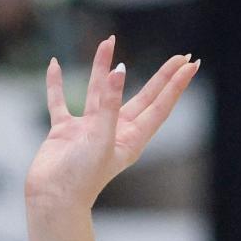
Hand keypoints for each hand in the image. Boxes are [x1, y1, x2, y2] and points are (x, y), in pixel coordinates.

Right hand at [24, 35, 200, 209]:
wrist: (51, 199)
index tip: (189, 63)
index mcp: (132, 138)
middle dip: (160, 76)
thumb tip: (119, 72)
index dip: (175, 84)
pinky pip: (60, 102)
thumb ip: (110, 105)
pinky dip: (56, 84)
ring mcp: (90, 130)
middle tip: (180, 57)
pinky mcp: (65, 131)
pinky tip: (55, 65)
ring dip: (103, 67)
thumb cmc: (81, 176)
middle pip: (142, 96)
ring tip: (108, 41)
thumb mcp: (101, 137)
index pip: (160, 105)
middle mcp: (115, 131)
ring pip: (100, 91)